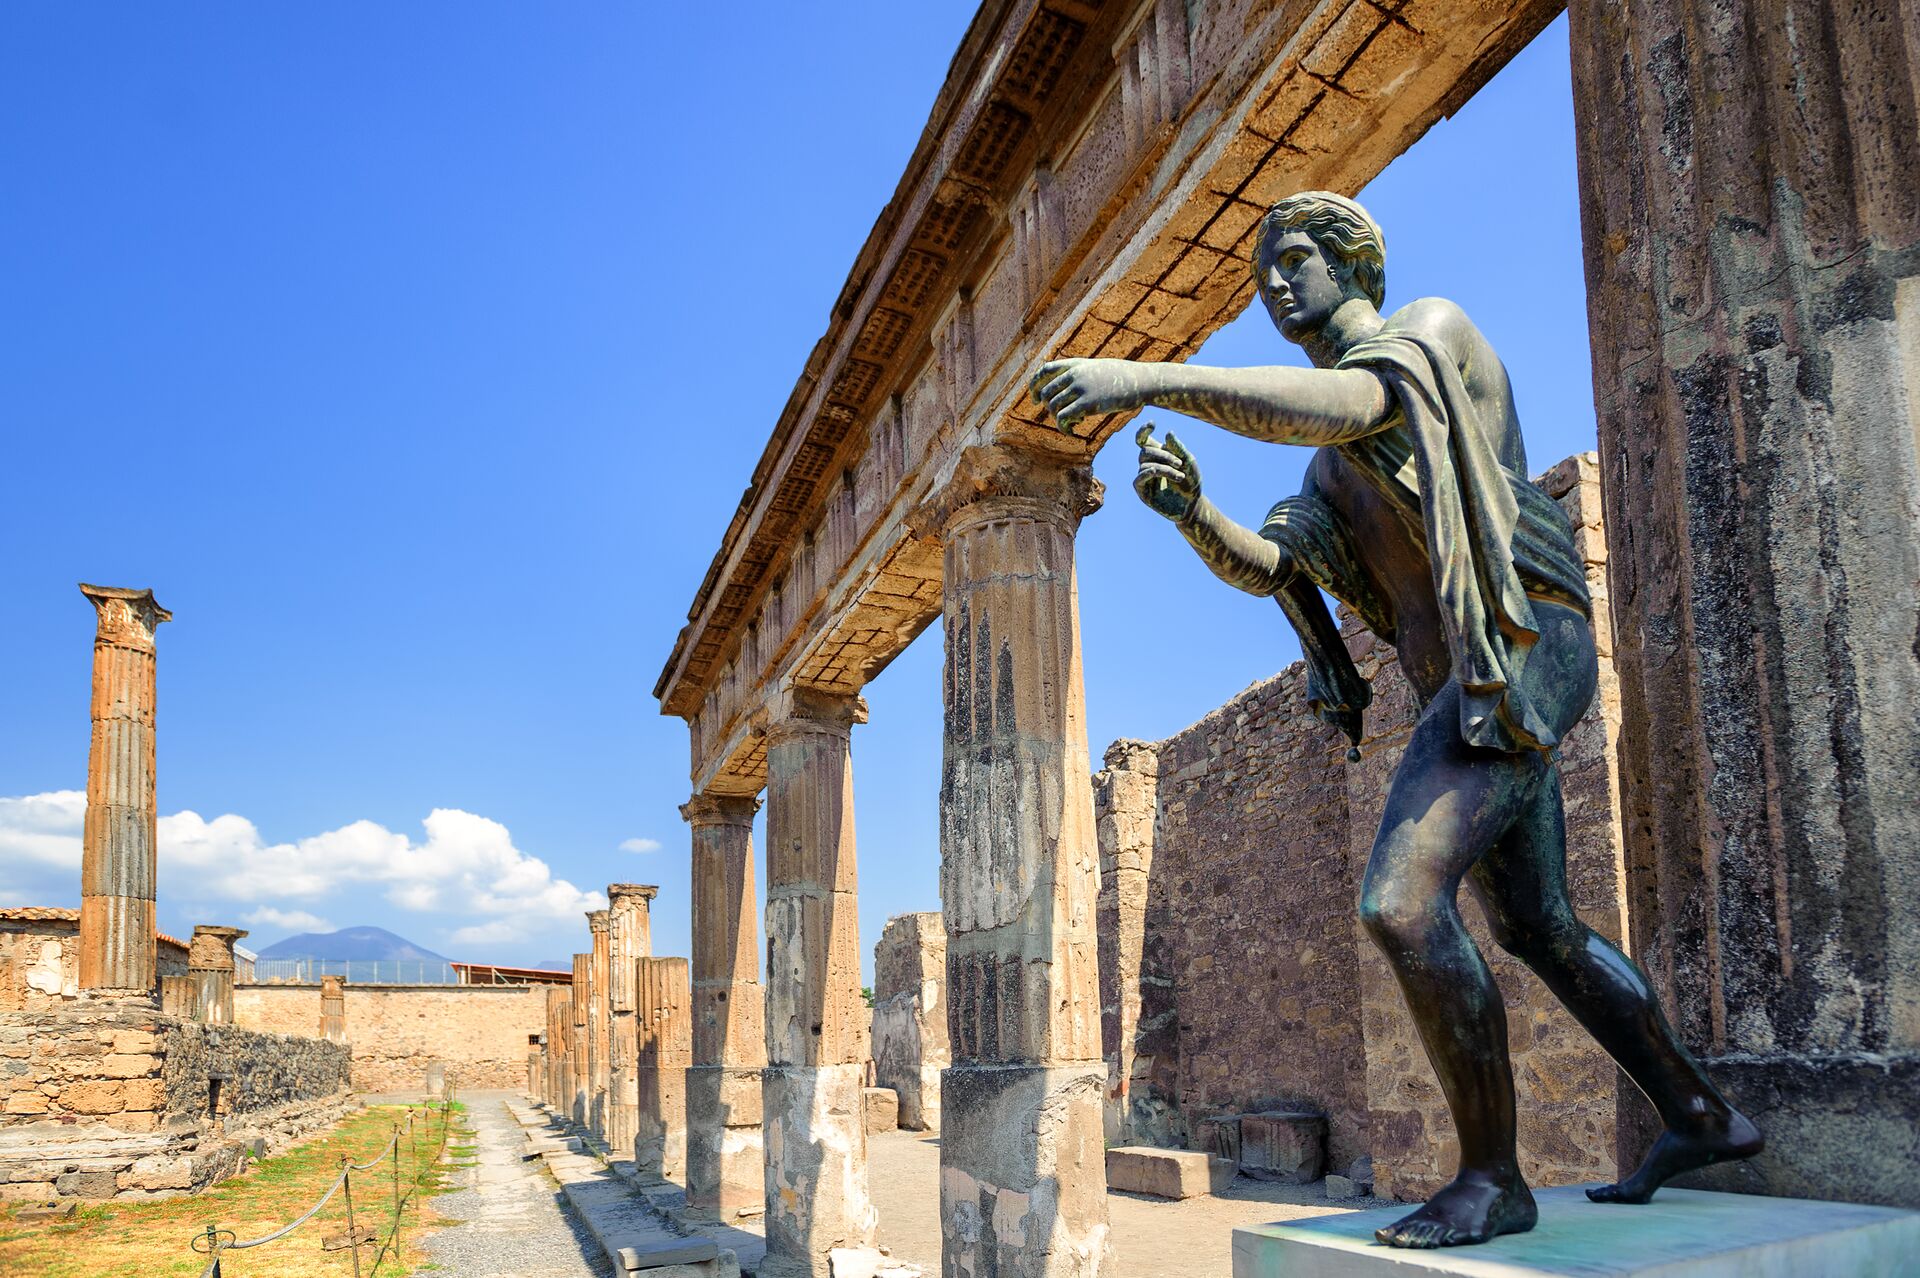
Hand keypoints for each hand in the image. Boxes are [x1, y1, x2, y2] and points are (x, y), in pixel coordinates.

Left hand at [1030, 357, 1154, 429]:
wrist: (1141, 380)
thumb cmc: (1122, 377)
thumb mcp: (1097, 368)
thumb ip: (1080, 374)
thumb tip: (1068, 387)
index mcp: (1075, 364)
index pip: (1044, 371)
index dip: (1034, 386)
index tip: (1034, 399)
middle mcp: (1074, 374)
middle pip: (1045, 393)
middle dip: (1048, 408)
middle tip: (1061, 417)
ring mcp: (1080, 388)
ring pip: (1053, 407)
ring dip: (1058, 420)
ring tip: (1073, 423)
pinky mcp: (1088, 404)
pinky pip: (1063, 419)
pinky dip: (1063, 428)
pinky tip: (1072, 432)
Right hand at [1133, 424, 1200, 520]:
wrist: (1192, 505)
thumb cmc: (1191, 482)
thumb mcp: (1189, 462)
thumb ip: (1178, 448)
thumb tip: (1167, 433)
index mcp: (1158, 455)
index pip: (1143, 440)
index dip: (1143, 431)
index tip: (1152, 424)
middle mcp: (1148, 464)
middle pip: (1145, 450)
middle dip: (1163, 455)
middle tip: (1180, 463)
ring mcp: (1144, 478)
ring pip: (1145, 464)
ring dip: (1164, 468)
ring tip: (1180, 476)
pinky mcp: (1142, 491)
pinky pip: (1140, 477)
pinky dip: (1151, 473)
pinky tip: (1163, 474)